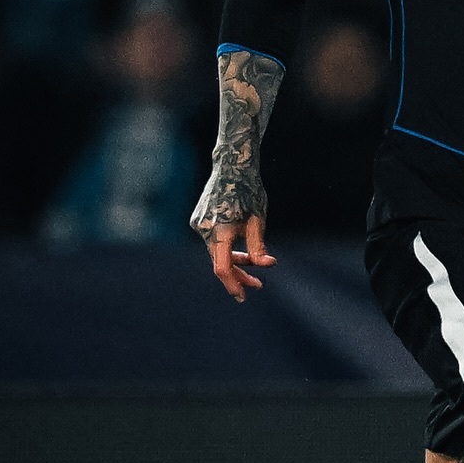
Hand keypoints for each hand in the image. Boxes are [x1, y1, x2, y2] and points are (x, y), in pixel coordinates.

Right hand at [190, 169, 275, 302]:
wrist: (231, 167)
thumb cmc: (249, 192)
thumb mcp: (258, 221)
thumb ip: (258, 246)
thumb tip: (266, 265)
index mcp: (220, 231)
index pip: (223, 268)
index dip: (233, 284)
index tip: (243, 296)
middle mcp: (204, 230)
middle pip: (220, 262)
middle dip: (238, 275)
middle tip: (258, 285)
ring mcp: (198, 224)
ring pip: (216, 252)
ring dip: (234, 260)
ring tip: (254, 265)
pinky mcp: (197, 220)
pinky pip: (212, 241)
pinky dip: (225, 247)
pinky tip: (240, 244)